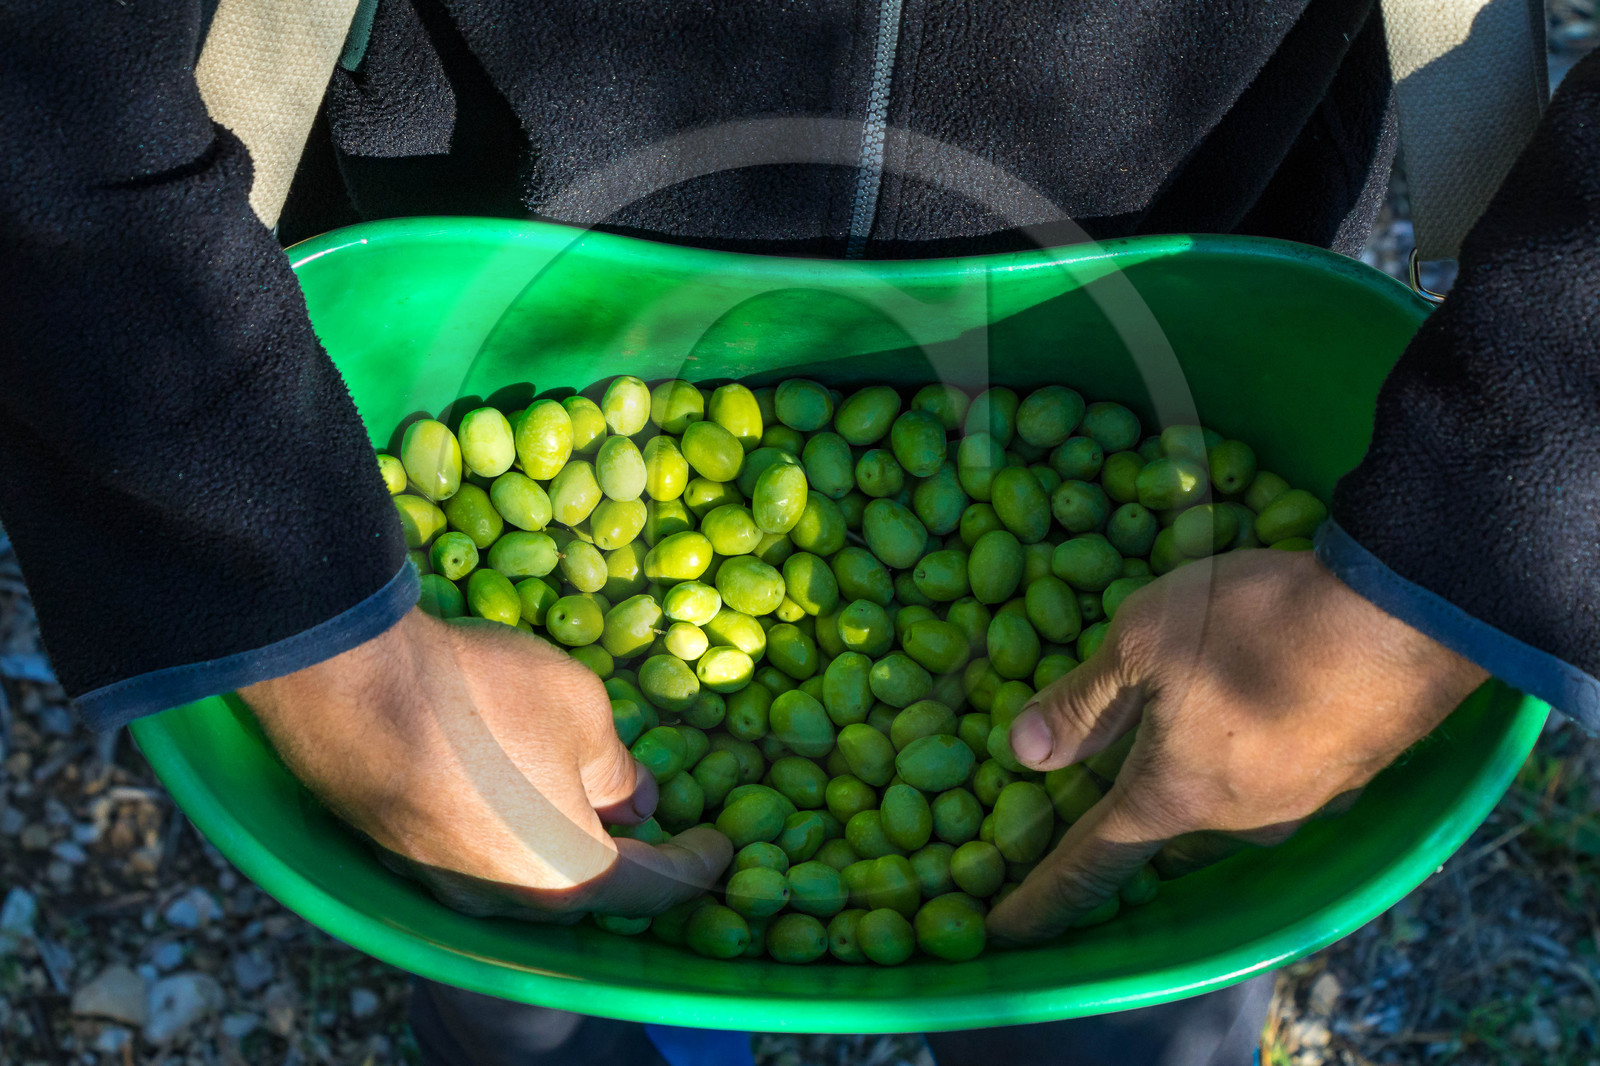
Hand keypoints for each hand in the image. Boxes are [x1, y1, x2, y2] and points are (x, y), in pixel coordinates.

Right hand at [241, 608, 729, 920]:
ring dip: (563, 839)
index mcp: (572, 876)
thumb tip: (636, 799)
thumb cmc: (486, 700)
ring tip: (586, 795)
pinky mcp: (403, 857)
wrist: (351, 692)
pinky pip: (478, 854)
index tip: (721, 845)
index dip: (698, 863)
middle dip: (628, 855)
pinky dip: (510, 828)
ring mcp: (448, 887)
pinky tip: (515, 785)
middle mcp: (509, 903)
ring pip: (527, 873)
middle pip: (587, 887)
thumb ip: (618, 768)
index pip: (658, 885)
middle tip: (654, 819)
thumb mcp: (584, 713)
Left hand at [986, 549, 1486, 943]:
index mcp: (1172, 798)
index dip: (1043, 898)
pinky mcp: (1350, 777)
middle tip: (1095, 792)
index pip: (1090, 864)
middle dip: (1126, 821)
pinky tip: (1255, 717)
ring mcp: (1302, 806)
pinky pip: (1277, 781)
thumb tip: (1026, 753)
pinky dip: (1250, 759)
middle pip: (1161, 834)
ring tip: (1180, 739)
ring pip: (1224, 809)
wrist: (1404, 615)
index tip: (1006, 928)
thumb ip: (1082, 703)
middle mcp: (1237, 822)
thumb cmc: (1253, 625)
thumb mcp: (1140, 640)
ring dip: (1193, 784)